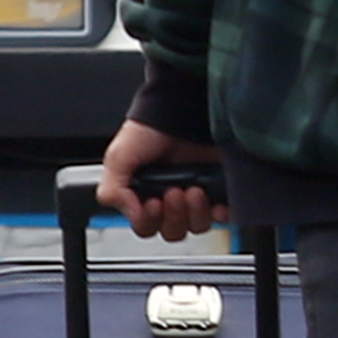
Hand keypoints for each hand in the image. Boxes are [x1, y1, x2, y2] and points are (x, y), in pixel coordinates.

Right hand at [96, 119, 227, 240]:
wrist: (183, 107)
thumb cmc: (151, 128)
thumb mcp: (118, 157)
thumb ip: (112, 190)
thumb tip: (130, 213)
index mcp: (145, 194)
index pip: (145, 226)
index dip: (148, 221)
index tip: (152, 204)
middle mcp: (171, 197)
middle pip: (172, 231)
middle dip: (173, 216)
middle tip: (173, 192)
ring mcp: (198, 194)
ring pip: (197, 226)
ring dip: (195, 213)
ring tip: (194, 189)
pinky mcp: (221, 189)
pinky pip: (224, 216)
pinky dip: (221, 214)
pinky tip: (215, 200)